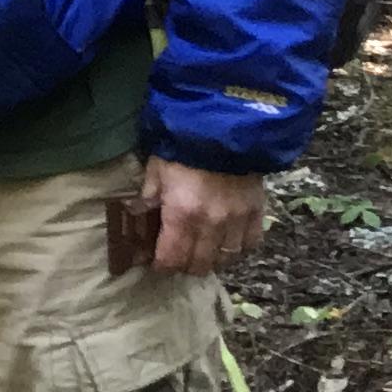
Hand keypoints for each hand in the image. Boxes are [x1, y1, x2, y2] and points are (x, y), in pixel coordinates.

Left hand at [145, 158, 266, 275]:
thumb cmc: (184, 146)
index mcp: (182, 215)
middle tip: (179, 257)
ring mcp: (237, 220)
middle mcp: (211, 224)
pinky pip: (251, 243)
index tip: (157, 263)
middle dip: (186, 266)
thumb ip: (147, 196)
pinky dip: (239, 248)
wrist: (225, 125)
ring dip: (213, 260)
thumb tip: (134, 213)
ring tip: (204, 251)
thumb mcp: (157, 169)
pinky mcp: (256, 211)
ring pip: (226, 259)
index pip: (171, 259)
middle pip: (199, 265)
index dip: (162, 266)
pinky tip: (229, 241)